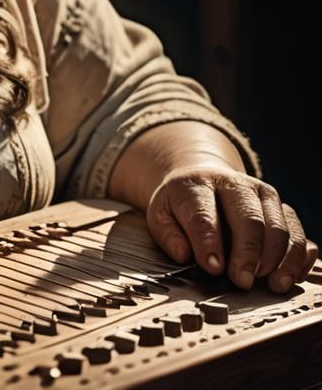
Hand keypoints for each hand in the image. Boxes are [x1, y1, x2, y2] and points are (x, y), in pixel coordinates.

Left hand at [146, 165, 317, 292]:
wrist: (201, 177)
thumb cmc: (181, 204)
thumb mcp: (161, 215)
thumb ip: (168, 236)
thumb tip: (185, 256)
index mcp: (197, 184)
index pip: (203, 213)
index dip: (209, 242)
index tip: (213, 268)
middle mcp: (234, 184)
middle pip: (249, 218)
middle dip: (248, 253)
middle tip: (243, 281)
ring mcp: (262, 194)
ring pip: (279, 226)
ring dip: (278, 259)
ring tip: (270, 284)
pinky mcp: (282, 208)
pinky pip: (300, 233)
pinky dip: (298, 258)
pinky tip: (287, 276)